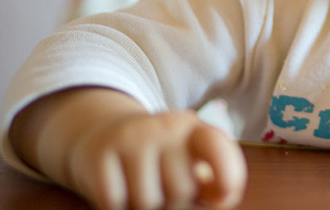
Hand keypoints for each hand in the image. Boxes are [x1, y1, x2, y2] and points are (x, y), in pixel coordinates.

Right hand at [68, 111, 245, 209]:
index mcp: (195, 129)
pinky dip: (117, 207)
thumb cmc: (158, 159)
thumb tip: (220, 199)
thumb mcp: (188, 160)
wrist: (103, 134)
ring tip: (141, 189)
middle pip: (182, 191)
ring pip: (148, 202)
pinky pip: (114, 202)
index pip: (217, 147)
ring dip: (144, 208)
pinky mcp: (101, 152)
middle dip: (175, 204)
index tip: (224, 198)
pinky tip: (119, 190)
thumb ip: (211, 181)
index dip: (228, 175)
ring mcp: (132, 137)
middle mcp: (166, 126)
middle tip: (164, 191)